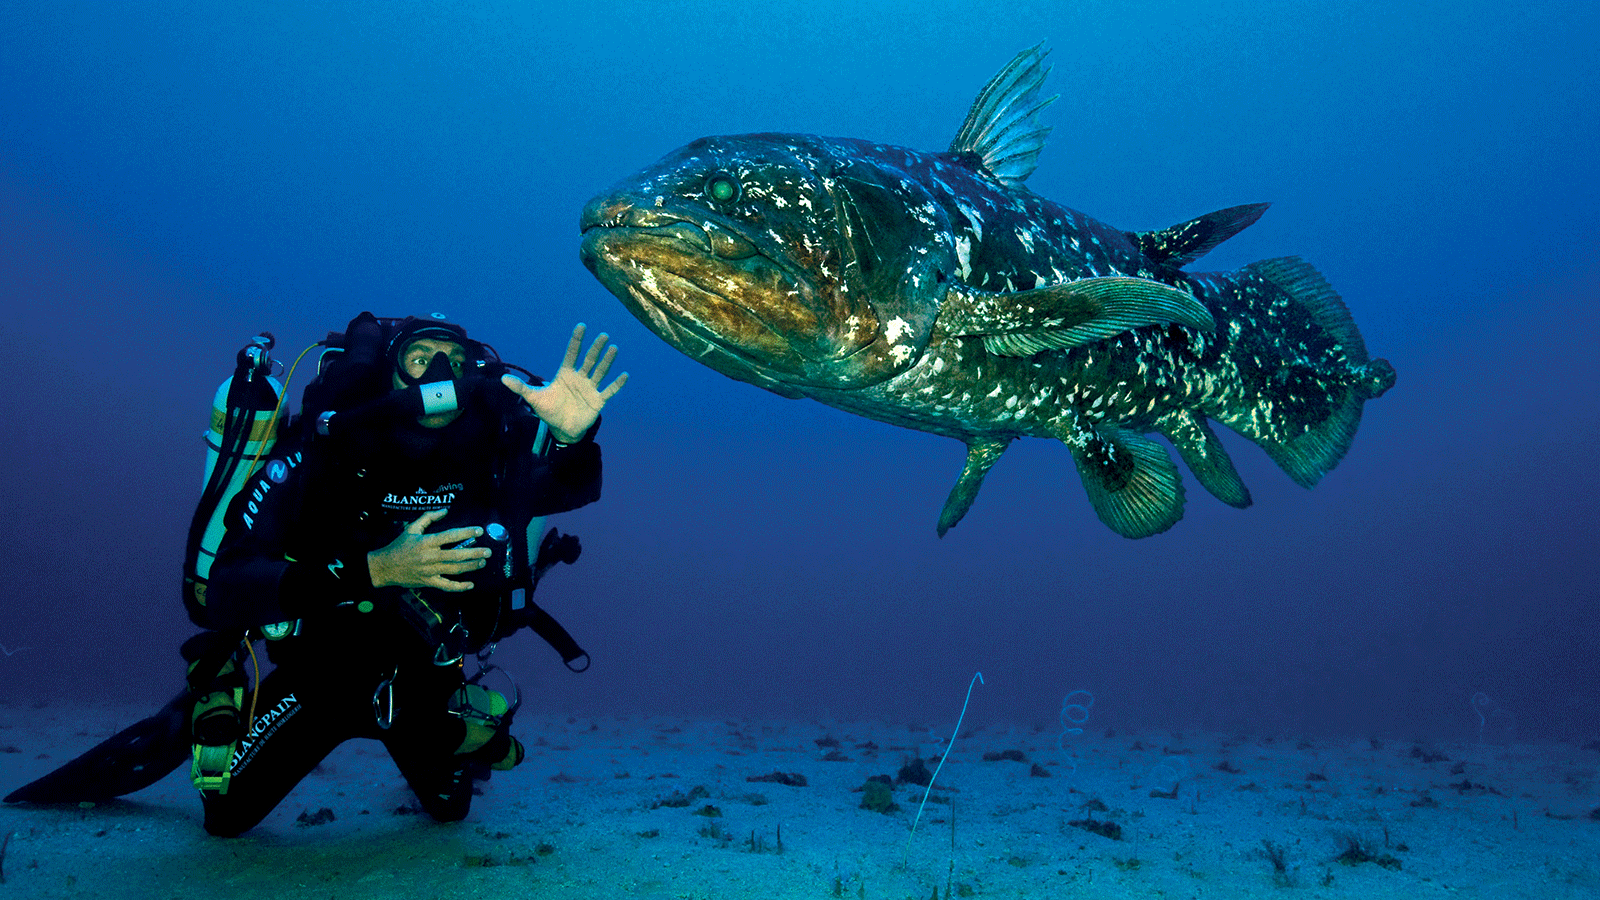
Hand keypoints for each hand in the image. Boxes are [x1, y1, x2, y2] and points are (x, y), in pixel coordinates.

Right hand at [367, 508, 490, 591]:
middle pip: (456, 555)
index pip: (450, 536)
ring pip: (454, 569)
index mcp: (426, 542)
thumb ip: (428, 517)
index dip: (466, 533)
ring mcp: (429, 571)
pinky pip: (446, 586)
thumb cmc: (399, 546)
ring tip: (482, 562)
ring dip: (471, 566)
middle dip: (474, 553)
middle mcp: (429, 556)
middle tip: (488, 551)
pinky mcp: (428, 582)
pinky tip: (470, 584)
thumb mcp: (411, 528)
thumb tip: (445, 510)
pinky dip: (459, 587)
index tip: (479, 531)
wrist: (384, 567)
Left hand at [501, 323, 627, 443]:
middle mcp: (580, 378)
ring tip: (613, 348)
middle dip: (595, 348)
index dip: (576, 340)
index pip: (571, 353)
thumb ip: (521, 388)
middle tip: (602, 335)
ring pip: (600, 372)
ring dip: (607, 361)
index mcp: (565, 374)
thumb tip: (502, 378)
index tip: (581, 326)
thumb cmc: (549, 410)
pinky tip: (625, 375)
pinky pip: (609, 391)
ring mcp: (590, 388)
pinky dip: (617, 384)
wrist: (561, 429)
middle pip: (589, 360)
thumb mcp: (534, 398)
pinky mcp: (598, 401)